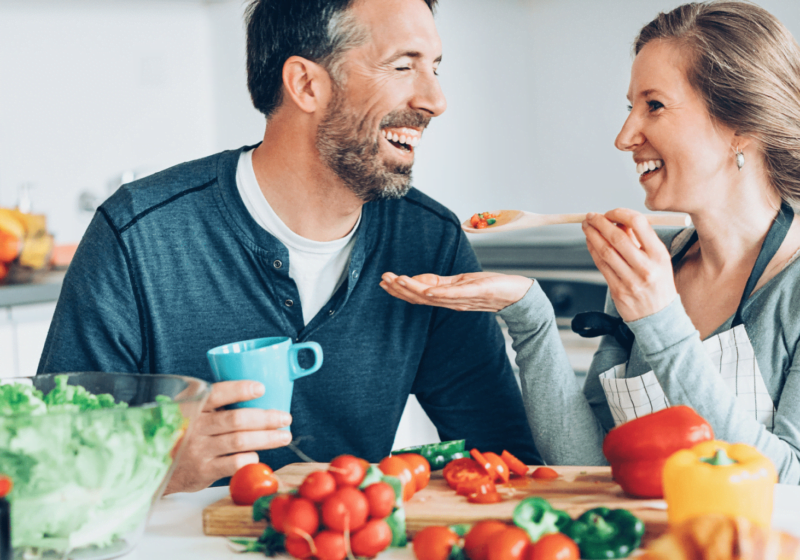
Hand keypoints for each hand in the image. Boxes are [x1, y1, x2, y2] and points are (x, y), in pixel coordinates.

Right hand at [164, 380, 292, 493]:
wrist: (153, 463)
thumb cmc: (181, 431)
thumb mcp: (188, 409)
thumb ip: (213, 401)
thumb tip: (257, 392)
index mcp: (192, 405)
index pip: (217, 393)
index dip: (240, 390)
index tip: (261, 388)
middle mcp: (194, 426)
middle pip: (236, 419)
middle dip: (265, 418)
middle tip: (285, 417)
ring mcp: (198, 450)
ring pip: (240, 442)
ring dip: (267, 438)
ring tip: (284, 435)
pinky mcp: (203, 471)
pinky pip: (234, 464)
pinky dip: (250, 458)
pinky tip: (258, 455)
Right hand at [379, 271, 532, 311]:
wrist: (517, 295)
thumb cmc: (492, 288)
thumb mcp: (464, 283)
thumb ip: (445, 284)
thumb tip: (424, 281)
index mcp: (448, 297)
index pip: (419, 294)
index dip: (401, 289)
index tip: (385, 281)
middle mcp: (451, 301)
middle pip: (421, 298)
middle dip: (400, 289)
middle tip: (384, 280)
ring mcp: (462, 299)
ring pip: (432, 296)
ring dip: (414, 289)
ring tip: (397, 280)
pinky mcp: (474, 293)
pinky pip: (454, 295)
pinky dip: (440, 294)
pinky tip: (428, 291)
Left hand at [583, 208, 676, 321]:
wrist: (659, 318)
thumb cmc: (658, 284)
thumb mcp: (658, 259)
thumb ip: (640, 240)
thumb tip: (618, 221)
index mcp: (659, 255)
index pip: (639, 224)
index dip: (620, 213)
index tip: (610, 212)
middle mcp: (646, 267)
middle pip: (617, 238)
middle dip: (600, 223)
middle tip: (590, 216)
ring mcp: (631, 280)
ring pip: (605, 251)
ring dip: (592, 235)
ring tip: (586, 226)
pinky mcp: (618, 290)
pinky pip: (601, 266)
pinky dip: (593, 250)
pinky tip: (590, 242)